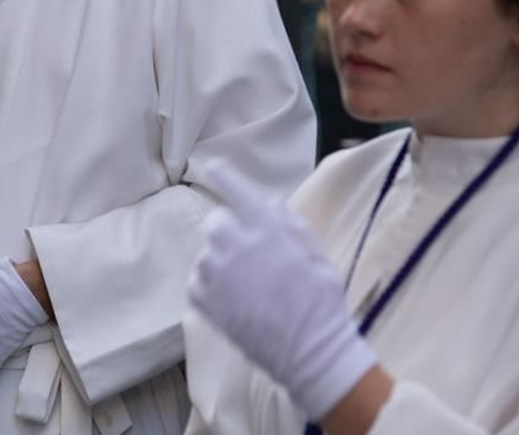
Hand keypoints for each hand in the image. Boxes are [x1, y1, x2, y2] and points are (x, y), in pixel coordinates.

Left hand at [189, 168, 376, 421]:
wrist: (311, 352)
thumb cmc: (322, 302)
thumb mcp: (318, 254)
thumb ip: (291, 224)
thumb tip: (270, 204)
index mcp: (267, 229)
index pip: (237, 191)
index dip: (224, 175)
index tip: (213, 166)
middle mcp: (237, 245)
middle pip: (216, 221)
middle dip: (229, 228)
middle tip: (248, 249)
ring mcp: (217, 274)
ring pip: (206, 252)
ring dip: (220, 259)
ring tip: (245, 282)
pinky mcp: (205, 302)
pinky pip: (196, 280)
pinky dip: (209, 285)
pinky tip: (231, 297)